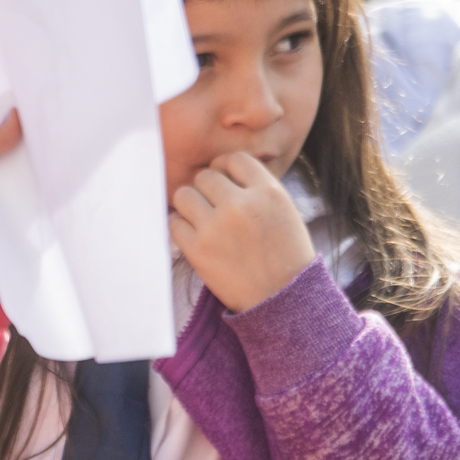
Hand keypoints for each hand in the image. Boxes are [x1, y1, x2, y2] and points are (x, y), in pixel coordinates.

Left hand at [170, 152, 314, 312]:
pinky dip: (180, 227)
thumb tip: (223, 170)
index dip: (225, 168)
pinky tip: (193, 235)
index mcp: (268, 192)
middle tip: (213, 206)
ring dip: (189, 205)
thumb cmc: (285, 255)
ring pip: (184, 194)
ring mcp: (217, 226)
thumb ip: (258, 188)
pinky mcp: (198, 249)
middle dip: (207, 189)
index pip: (234, 160)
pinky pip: (174, 223)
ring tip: (200, 219)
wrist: (284, 299)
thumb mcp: (284, 211)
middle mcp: (241, 204)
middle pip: (205, 176)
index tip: (224, 182)